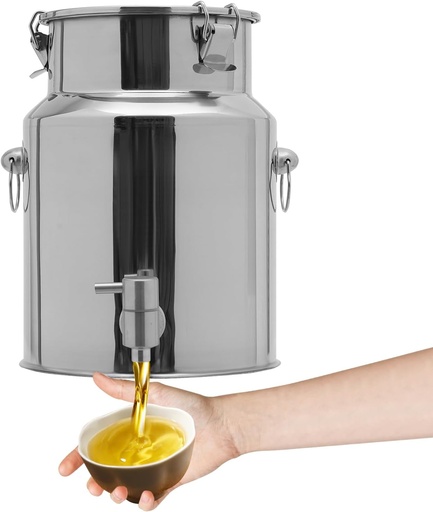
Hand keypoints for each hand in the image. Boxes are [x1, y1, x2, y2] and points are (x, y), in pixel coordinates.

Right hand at [59, 373, 239, 509]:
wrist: (223, 424)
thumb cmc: (192, 406)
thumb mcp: (156, 394)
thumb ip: (125, 390)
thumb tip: (98, 378)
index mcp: (132, 430)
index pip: (99, 445)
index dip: (79, 457)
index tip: (66, 467)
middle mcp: (139, 450)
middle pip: (107, 471)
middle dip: (94, 482)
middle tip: (93, 486)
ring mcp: (153, 467)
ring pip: (126, 487)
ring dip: (117, 495)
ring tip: (120, 492)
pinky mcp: (169, 481)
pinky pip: (152, 498)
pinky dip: (146, 502)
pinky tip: (147, 497)